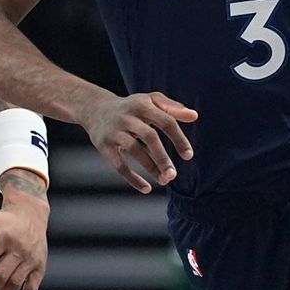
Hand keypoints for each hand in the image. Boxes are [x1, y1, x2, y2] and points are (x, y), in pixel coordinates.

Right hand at [80, 92, 196, 193]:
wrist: (95, 109)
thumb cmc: (132, 107)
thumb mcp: (151, 101)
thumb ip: (172, 108)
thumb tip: (194, 116)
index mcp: (143, 104)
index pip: (166, 121)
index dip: (178, 139)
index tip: (188, 156)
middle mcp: (128, 116)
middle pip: (149, 137)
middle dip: (162, 158)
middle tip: (174, 175)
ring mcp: (115, 131)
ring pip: (134, 150)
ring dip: (150, 168)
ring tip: (164, 181)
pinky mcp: (104, 145)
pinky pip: (119, 164)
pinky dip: (132, 178)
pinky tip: (146, 188)